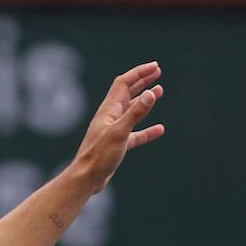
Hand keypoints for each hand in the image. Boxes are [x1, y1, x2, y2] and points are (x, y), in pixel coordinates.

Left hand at [73, 61, 165, 192]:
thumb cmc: (99, 156)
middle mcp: (110, 117)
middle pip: (127, 93)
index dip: (139, 73)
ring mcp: (113, 130)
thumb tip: (151, 93)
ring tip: (159, 91)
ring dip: (145, 100)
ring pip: (131, 111)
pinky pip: (135, 133)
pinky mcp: (117, 144)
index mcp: (108, 110)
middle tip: (157, 72)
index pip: (123, 83)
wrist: (86, 178)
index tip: (155, 67)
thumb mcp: (120, 133)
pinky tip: (159, 130)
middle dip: (142, 81)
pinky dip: (147, 129)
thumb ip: (135, 113)